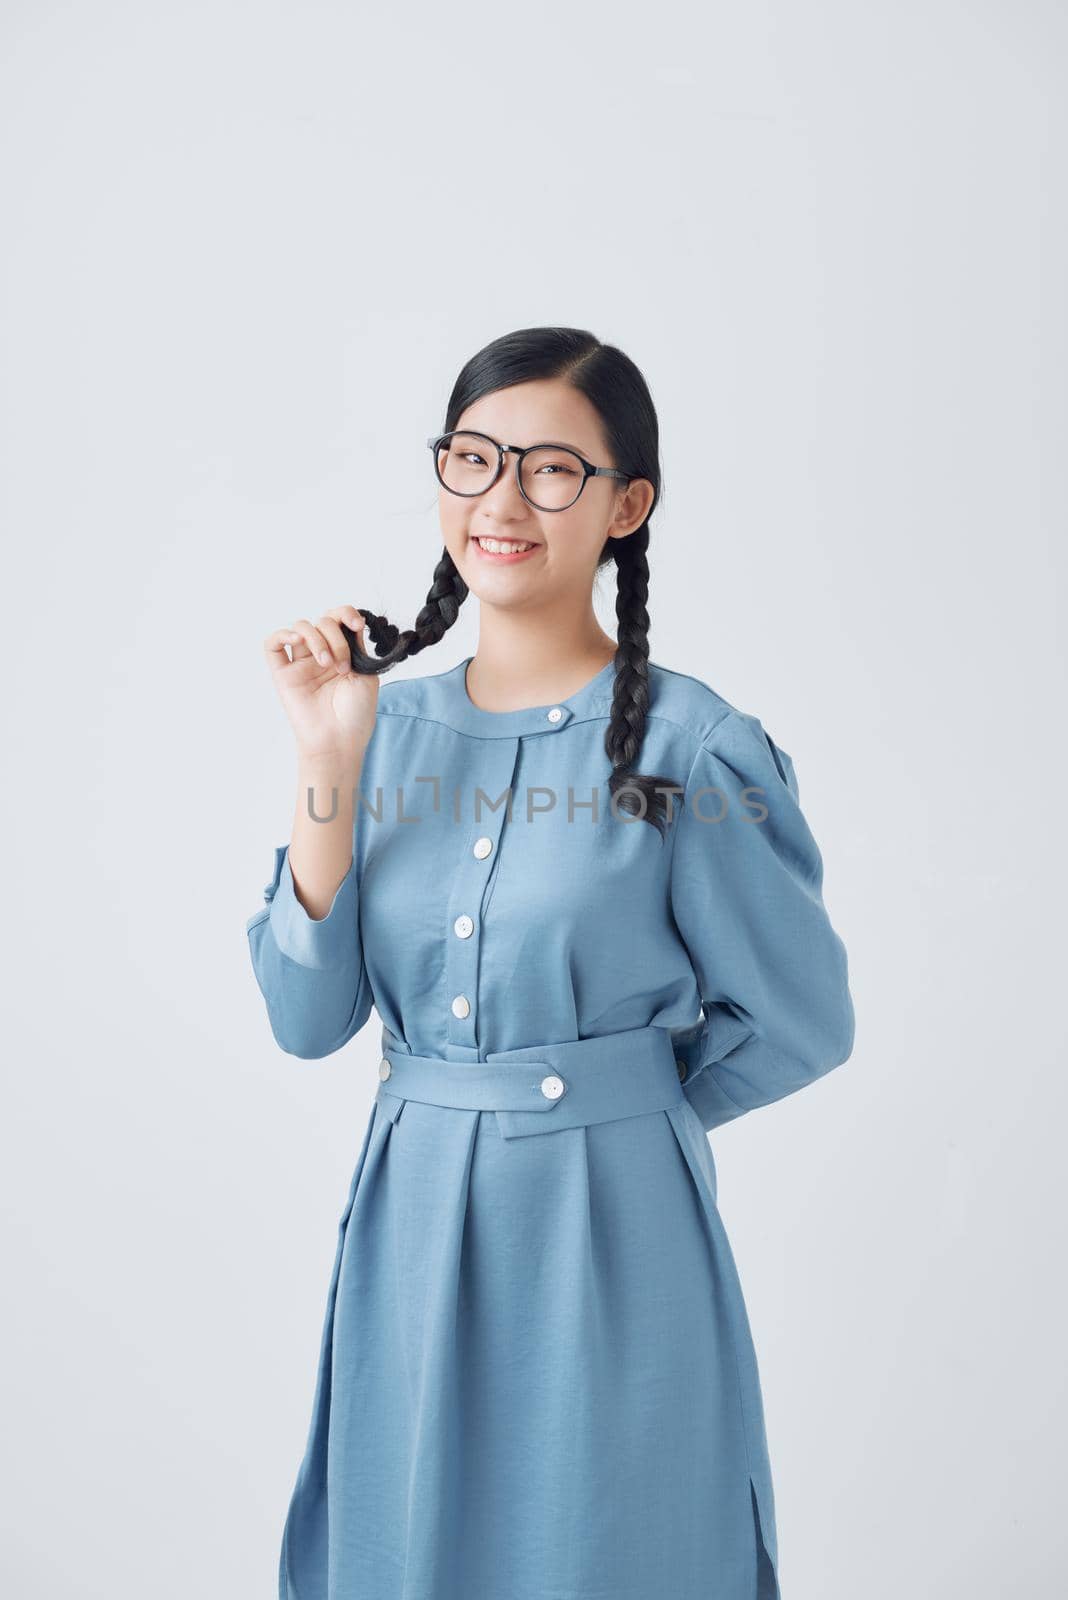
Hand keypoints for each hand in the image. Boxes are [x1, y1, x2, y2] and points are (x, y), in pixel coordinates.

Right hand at [262, 605, 378, 761]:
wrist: (340, 739)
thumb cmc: (356, 713)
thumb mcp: (366, 674)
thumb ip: (357, 646)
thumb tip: (350, 622)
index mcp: (342, 652)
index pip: (338, 619)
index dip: (346, 613)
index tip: (356, 623)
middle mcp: (321, 654)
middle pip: (322, 621)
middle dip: (336, 638)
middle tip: (342, 665)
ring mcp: (301, 663)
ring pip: (301, 627)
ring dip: (316, 638)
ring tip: (326, 663)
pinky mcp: (283, 674)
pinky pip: (272, 645)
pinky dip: (282, 634)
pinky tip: (296, 640)